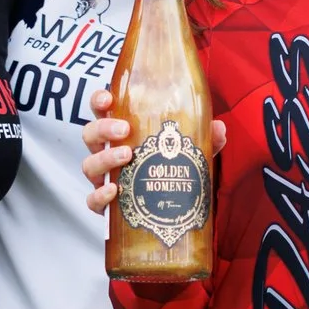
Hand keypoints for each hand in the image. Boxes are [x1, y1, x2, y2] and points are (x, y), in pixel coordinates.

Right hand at [78, 88, 224, 214]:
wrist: (173, 210)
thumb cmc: (173, 169)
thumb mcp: (191, 150)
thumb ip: (205, 137)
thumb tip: (219, 128)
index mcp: (122, 132)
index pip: (101, 110)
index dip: (99, 101)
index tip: (108, 99)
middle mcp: (107, 152)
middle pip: (90, 134)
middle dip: (103, 128)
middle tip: (124, 130)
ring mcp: (105, 179)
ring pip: (88, 165)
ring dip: (104, 158)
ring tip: (126, 156)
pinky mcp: (106, 206)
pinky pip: (92, 201)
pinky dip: (98, 196)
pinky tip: (114, 192)